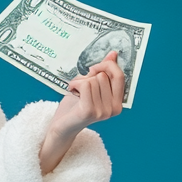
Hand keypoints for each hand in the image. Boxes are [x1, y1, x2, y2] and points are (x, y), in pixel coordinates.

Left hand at [39, 50, 124, 173]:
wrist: (61, 126)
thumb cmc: (75, 106)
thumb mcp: (92, 86)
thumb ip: (104, 72)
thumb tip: (113, 54)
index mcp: (117, 103)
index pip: (120, 76)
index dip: (107, 66)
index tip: (94, 68)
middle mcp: (112, 109)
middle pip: (103, 76)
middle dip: (89, 76)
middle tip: (80, 86)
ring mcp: (102, 111)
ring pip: (93, 80)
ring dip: (80, 81)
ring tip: (75, 91)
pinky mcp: (89, 111)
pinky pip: (85, 85)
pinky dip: (75, 84)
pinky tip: (72, 91)